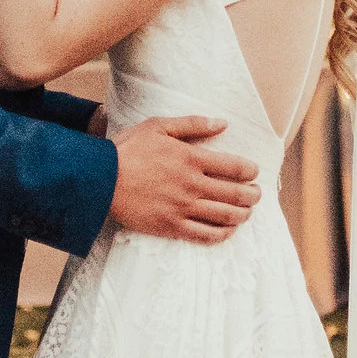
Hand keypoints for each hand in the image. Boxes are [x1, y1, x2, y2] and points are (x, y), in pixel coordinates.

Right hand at [110, 114, 260, 242]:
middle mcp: (192, 185)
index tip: (254, 172)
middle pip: (236, 194)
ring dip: (243, 214)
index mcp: (191, 158)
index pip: (234, 167)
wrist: (99, 180)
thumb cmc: (127, 150)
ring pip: (225, 216)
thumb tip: (222, 122)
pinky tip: (227, 230)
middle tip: (257, 194)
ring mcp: (183, 208)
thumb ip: (193, 124)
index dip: (250, 171)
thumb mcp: (159, 126)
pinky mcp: (171, 226)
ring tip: (247, 212)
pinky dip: (222, 234)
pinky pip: (205, 235)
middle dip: (252, 195)